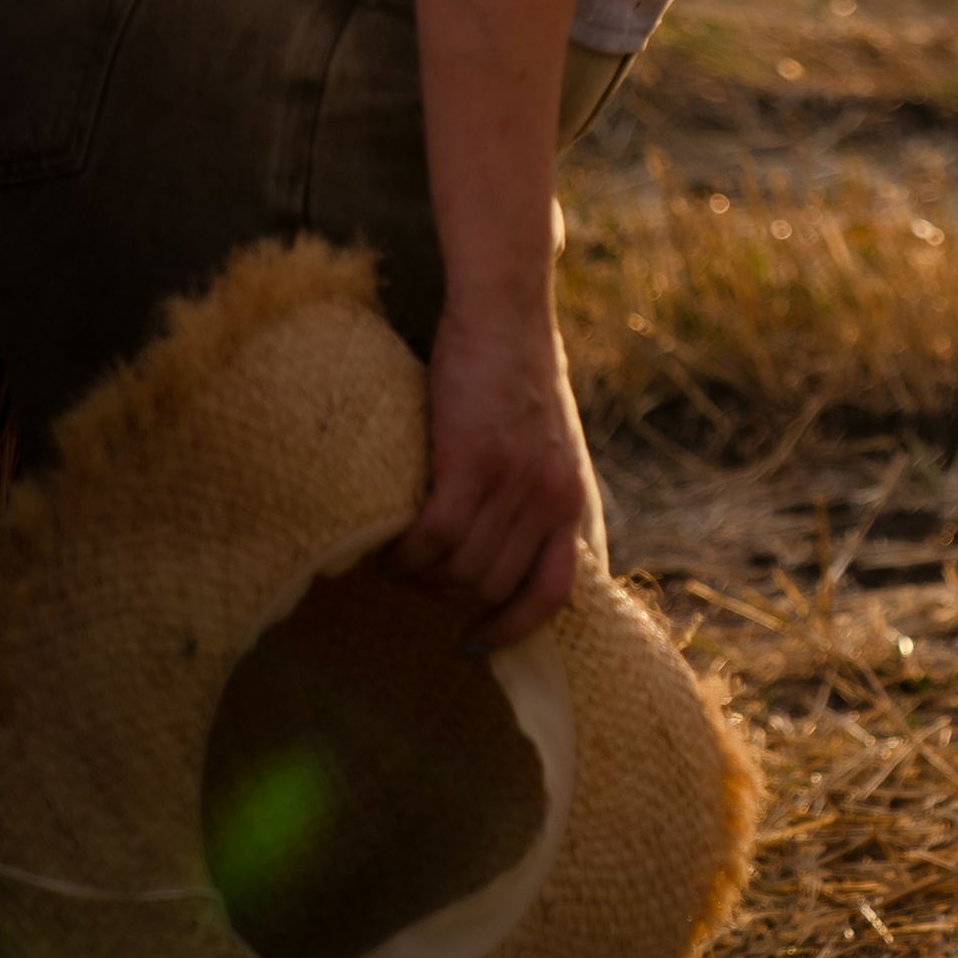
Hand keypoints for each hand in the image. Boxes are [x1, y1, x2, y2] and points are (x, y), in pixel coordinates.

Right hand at [392, 297, 594, 650]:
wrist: (504, 313)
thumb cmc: (515, 377)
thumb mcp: (548, 446)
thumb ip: (536, 499)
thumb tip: (508, 556)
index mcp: (569, 498)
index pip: (554, 594)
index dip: (513, 630)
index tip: (475, 644)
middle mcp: (549, 496)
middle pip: (491, 587)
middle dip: (448, 595)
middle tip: (417, 573)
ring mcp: (513, 480)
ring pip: (459, 570)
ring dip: (421, 576)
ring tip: (400, 556)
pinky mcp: (471, 460)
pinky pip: (432, 538)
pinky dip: (405, 553)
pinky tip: (388, 544)